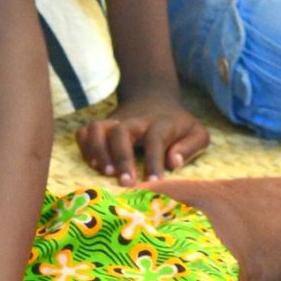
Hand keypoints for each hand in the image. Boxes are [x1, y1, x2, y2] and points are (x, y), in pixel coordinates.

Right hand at [77, 89, 209, 183]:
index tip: (154, 183)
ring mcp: (114, 121)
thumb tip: (173, 163)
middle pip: (122, 132)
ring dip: (98, 150)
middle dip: (122, 158)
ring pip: (97, 128)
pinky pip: (83, 132)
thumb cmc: (177, 124)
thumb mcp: (197, 132)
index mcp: (160, 124)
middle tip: (125, 183)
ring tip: (105, 172)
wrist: (153, 97)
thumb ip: (191, 147)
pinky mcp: (101, 125)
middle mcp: (134, 121)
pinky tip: (93, 164)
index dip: (154, 162)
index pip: (156, 140)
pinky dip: (84, 147)